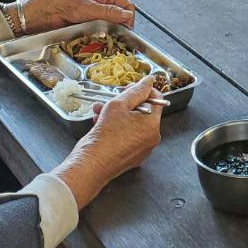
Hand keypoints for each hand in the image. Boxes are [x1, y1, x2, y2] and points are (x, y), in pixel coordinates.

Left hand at [19, 0, 136, 32]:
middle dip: (120, 26)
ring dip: (111, 33)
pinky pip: (100, 32)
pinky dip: (102, 37)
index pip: (126, 5)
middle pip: (120, 17)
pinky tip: (100, 41)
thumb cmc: (64, 3)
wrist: (45, 12)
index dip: (129, 17)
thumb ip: (110, 12)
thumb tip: (127, 16)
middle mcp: (102, 4)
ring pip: (111, 26)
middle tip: (118, 37)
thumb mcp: (89, 8)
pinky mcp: (88, 25)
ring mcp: (95, 15)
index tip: (127, 30)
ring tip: (108, 40)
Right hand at [53, 77, 164, 209]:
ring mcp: (141, 150)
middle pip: (142, 112)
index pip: (156, 99)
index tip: (127, 89)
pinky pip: (126, 136)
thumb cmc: (104, 136)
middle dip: (123, 103)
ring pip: (131, 124)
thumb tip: (149, 81)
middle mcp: (151, 139)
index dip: (141, 90)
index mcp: (152, 125)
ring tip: (98, 111)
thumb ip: (136, 91)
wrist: (90, 165)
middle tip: (109, 100)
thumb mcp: (119, 105)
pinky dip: (115, 128)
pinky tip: (99, 123)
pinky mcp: (131, 157)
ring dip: (115, 114)